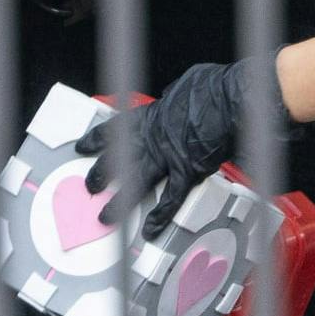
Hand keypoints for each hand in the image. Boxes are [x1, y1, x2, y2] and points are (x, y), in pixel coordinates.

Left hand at [95, 57, 258, 234]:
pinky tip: (150, 230)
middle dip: (100, 175)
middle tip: (89, 186)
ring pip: (135, 184)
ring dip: (119, 202)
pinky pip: (170, 199)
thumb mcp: (185, 85)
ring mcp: (168, 158)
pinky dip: (160, 216)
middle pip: (117, 160)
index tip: (82, 147)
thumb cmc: (213, 88)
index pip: (114, 129)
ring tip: (105, 217)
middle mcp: (152, 139)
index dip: (96, 139)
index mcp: (150, 116)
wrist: (232, 100)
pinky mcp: (187, 172)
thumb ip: (174, 98)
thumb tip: (176, 96)